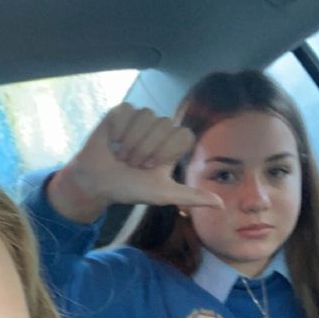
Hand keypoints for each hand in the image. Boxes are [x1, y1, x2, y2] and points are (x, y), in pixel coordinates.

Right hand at [48, 103, 223, 222]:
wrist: (97, 183)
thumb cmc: (130, 188)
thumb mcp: (163, 195)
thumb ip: (192, 197)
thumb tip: (221, 206)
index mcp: (174, 144)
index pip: (184, 135)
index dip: (166, 151)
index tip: (151, 167)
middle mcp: (160, 128)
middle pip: (165, 125)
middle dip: (147, 149)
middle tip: (133, 165)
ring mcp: (142, 118)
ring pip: (146, 117)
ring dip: (132, 141)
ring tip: (122, 156)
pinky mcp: (123, 111)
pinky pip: (128, 111)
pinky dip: (119, 130)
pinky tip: (112, 142)